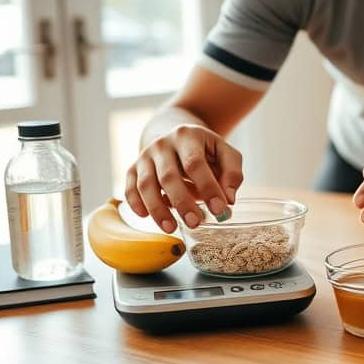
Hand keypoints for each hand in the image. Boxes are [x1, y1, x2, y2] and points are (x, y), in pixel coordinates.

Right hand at [126, 124, 242, 232]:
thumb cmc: (205, 150)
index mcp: (188, 136)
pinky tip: (146, 216)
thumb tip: (229, 199)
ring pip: (146, 184)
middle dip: (182, 202)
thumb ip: (232, 173)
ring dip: (157, 209)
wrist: (176, 135)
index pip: (195, 163)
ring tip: (171, 228)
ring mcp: (145, 156)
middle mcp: (163, 144)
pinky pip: (130, 187)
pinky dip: (135, 202)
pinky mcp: (134, 168)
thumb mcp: (224, 153)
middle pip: (169, 176)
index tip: (219, 209)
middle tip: (195, 223)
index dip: (207, 187)